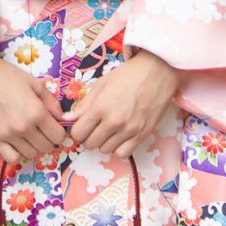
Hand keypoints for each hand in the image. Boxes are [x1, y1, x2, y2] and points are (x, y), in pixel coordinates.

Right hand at [0, 39, 65, 164]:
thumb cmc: (7, 76)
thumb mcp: (34, 83)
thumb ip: (51, 101)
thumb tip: (61, 117)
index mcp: (36, 112)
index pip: (58, 136)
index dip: (59, 132)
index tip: (55, 127)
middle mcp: (23, 127)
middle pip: (46, 147)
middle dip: (48, 139)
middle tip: (42, 129)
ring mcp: (7, 135)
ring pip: (31, 154)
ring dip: (33, 146)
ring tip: (29, 134)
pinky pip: (11, 158)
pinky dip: (17, 153)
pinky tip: (16, 142)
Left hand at [64, 48, 179, 158]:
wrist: (157, 72)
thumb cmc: (128, 74)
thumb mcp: (102, 83)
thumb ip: (84, 104)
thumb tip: (68, 118)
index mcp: (100, 107)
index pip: (78, 133)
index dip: (78, 130)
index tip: (83, 124)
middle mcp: (114, 122)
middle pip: (90, 144)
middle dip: (89, 136)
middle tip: (96, 126)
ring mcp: (129, 130)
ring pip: (105, 150)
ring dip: (104, 141)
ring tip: (110, 128)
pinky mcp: (143, 135)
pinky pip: (123, 154)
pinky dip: (119, 147)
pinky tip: (121, 136)